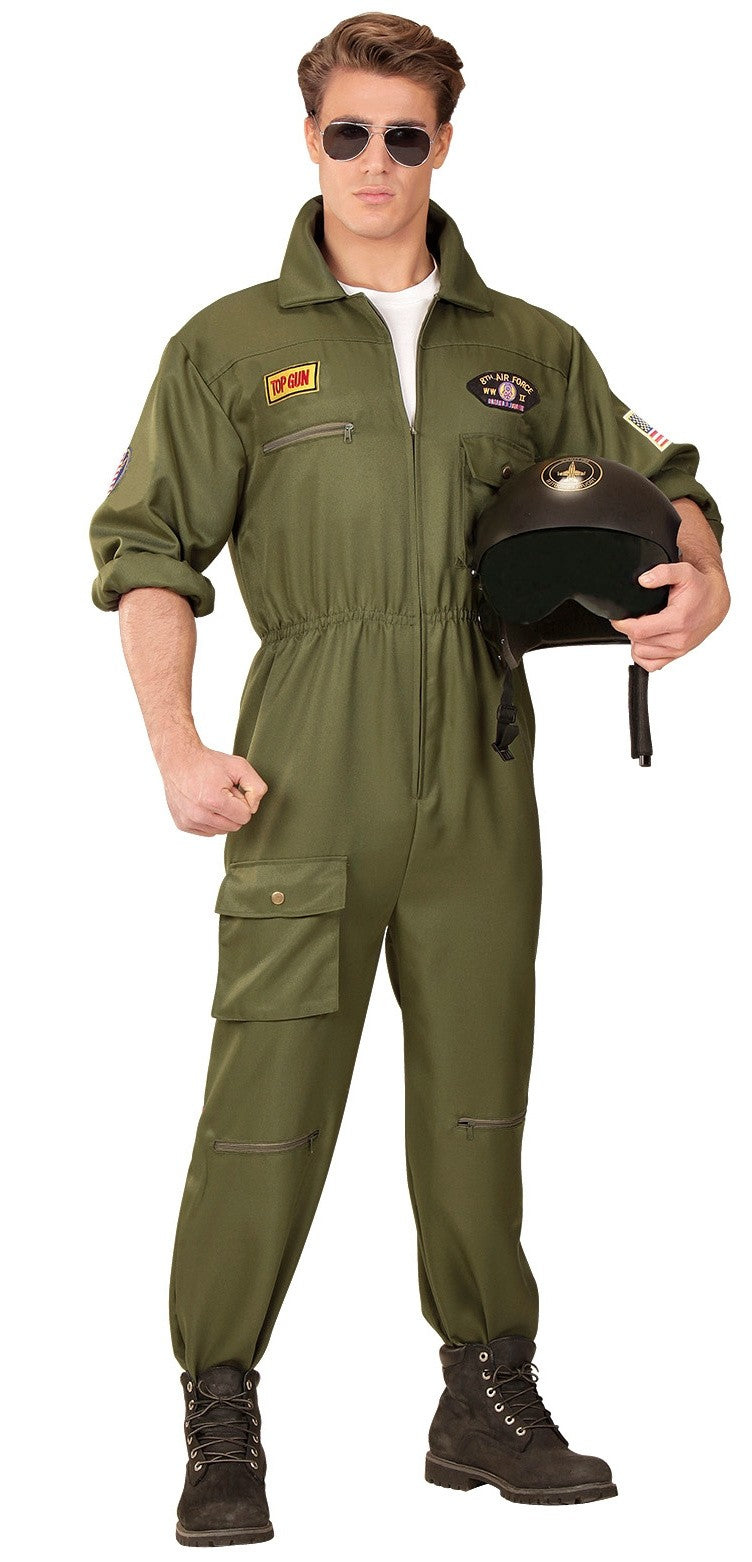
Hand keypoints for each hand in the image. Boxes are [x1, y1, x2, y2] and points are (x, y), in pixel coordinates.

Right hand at [159, 733, 268, 835]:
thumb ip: (256, 788)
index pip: (245, 816)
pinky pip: (208, 831)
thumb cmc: (208, 762)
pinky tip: (203, 804)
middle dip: (232, 810)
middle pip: (234, 826)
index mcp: (214, 801)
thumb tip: (253, 808)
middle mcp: (199, 815)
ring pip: (221, 831)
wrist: (178, 759)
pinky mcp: (182, 824)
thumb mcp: (240, 766)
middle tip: (222, 793)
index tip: (232, 789)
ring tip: (212, 797)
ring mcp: (189, 821)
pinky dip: (210, 820)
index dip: (242, 801)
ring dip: (221, 816)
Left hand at [609, 560, 729, 670]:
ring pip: (642, 654)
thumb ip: (662, 573)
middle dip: (630, 629)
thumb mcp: (683, 572)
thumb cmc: (700, 588)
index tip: (618, 617)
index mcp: (677, 620)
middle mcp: (678, 639)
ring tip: (644, 625)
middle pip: (638, 642)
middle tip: (635, 617)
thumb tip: (643, 580)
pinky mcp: (677, 655)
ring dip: (637, 641)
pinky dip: (644, 654)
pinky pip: (651, 665)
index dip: (623, 624)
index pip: (639, 631)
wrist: (715, 601)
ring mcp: (678, 650)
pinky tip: (647, 639)